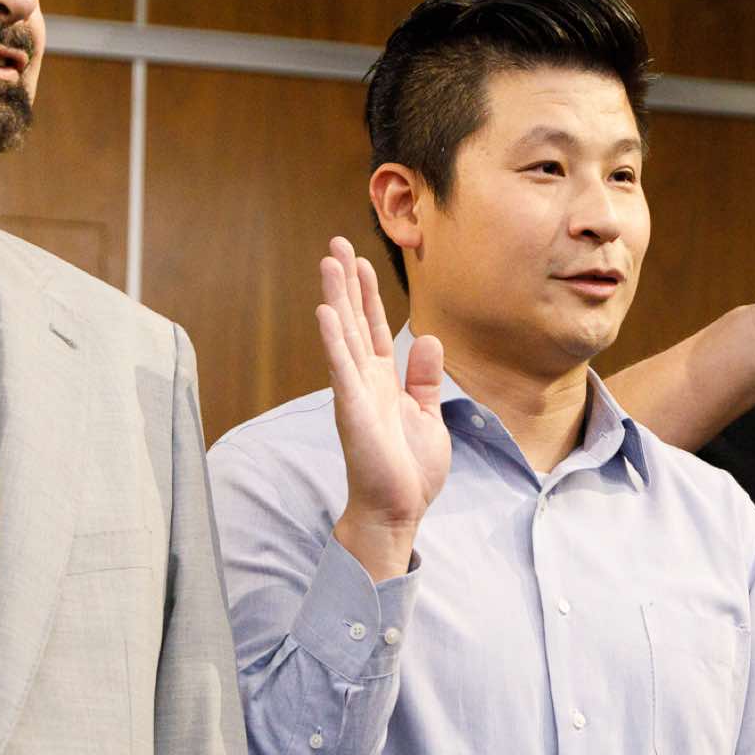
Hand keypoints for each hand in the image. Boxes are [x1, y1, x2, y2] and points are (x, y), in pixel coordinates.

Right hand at [319, 236, 450, 580]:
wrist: (399, 509)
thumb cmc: (409, 469)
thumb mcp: (428, 415)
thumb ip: (425, 380)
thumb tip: (429, 340)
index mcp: (384, 381)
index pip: (373, 327)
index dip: (368, 294)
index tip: (361, 260)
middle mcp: (365, 381)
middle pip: (353, 321)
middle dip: (346, 283)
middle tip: (335, 244)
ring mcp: (356, 393)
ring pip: (343, 335)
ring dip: (336, 299)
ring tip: (328, 262)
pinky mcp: (353, 409)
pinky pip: (341, 368)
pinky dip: (333, 339)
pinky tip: (325, 311)